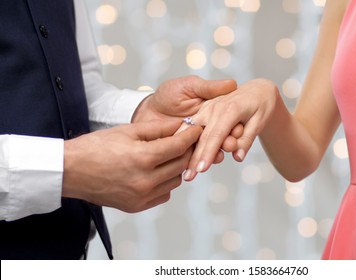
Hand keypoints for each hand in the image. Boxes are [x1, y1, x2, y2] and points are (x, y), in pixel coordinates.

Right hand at [62, 120, 201, 211]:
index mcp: (142, 158)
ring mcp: (141, 196)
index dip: (191, 136)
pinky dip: (165, 183)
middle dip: (186, 150)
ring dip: (176, 167)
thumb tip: (180, 125)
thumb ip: (157, 128)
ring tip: (169, 156)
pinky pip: (163, 194)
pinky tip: (156, 172)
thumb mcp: (127, 131)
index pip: (178, 146)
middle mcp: (145, 181)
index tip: (197, 129)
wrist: (71, 170)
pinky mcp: (136, 206)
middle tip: (186, 140)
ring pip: (175, 181)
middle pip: (181, 164)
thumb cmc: (95, 147)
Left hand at [131, 75, 237, 165]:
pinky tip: (200, 165)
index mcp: (211, 112)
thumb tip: (232, 84)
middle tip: (230, 145)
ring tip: (219, 157)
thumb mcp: (189, 86)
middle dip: (227, 142)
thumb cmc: (168, 95)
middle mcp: (207, 129)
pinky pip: (193, 159)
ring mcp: (196, 142)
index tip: (238, 130)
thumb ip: (209, 88)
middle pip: (221, 138)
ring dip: (216, 154)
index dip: (234, 126)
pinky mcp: (185, 153)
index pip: (227, 121)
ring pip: (210, 150)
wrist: (144, 110)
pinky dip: (198, 163)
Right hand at [182, 79, 278, 180]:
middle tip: (188, 178)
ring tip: (183, 172)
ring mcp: (207, 108)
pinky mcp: (203, 110)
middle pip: (202, 137)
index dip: (208, 153)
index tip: (201, 169)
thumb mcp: (260, 121)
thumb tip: (238, 157)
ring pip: (193, 132)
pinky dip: (182, 139)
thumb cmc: (261, 106)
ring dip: (186, 151)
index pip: (216, 136)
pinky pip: (191, 126)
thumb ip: (247, 139)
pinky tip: (177, 153)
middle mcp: (215, 108)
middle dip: (194, 158)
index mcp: (231, 109)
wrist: (257, 90)